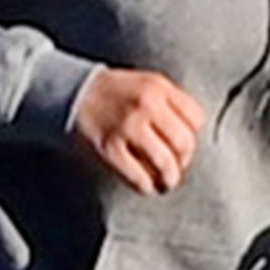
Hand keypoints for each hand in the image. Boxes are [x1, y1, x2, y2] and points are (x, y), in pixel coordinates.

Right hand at [69, 66, 203, 194]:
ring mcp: (128, 127)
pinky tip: (147, 186)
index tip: (186, 144)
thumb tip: (191, 134)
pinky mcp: (109, 147)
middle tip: (178, 166)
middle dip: (185, 159)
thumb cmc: (113, 91)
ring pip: (165, 161)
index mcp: (159, 87)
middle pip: (184, 142)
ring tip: (168, 182)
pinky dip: (146, 185)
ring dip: (170, 178)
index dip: (194, 134)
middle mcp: (147, 105)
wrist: (73, 92)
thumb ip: (169, 102)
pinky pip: (137, 174)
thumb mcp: (146, 83)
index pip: (196, 118)